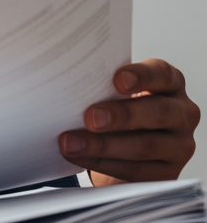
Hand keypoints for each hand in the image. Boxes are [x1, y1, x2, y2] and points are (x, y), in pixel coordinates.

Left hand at [59, 58, 199, 183]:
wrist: (123, 146)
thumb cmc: (116, 106)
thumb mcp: (115, 90)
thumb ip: (103, 84)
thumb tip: (67, 82)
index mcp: (169, 84)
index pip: (162, 74)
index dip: (142, 76)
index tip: (118, 79)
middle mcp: (181, 113)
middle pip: (157, 112)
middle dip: (121, 115)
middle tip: (90, 118)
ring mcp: (178, 145)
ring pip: (144, 146)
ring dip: (103, 145)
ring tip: (71, 143)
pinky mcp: (168, 172)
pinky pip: (136, 171)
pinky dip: (103, 164)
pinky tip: (80, 157)